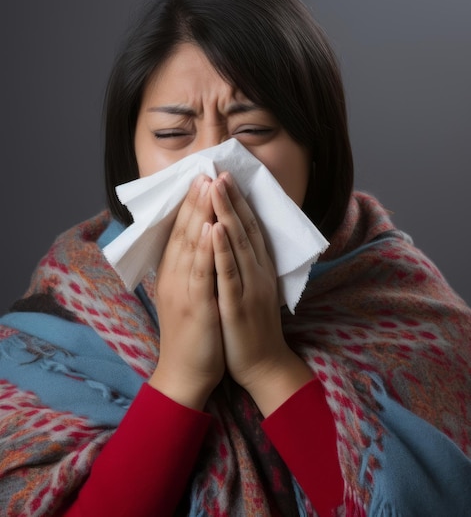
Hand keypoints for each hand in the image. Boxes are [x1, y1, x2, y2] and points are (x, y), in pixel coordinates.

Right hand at [149, 175, 224, 410]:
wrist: (185, 373)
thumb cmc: (192, 333)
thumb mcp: (187, 294)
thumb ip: (189, 269)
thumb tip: (198, 243)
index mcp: (174, 272)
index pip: (181, 231)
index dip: (191, 204)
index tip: (201, 178)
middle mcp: (174, 276)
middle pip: (184, 231)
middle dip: (196, 199)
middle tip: (204, 170)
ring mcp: (183, 290)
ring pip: (190, 245)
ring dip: (199, 213)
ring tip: (207, 186)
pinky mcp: (196, 305)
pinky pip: (200, 272)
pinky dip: (205, 248)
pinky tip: (210, 227)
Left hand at [210, 173, 312, 415]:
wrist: (264, 365)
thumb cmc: (252, 327)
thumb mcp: (252, 289)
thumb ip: (244, 264)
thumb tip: (231, 240)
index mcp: (259, 268)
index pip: (248, 228)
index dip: (237, 202)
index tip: (224, 178)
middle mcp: (258, 272)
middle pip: (244, 228)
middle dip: (231, 199)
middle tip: (219, 171)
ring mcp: (250, 287)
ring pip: (238, 244)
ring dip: (227, 213)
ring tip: (215, 186)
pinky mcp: (238, 304)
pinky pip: (229, 273)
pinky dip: (222, 249)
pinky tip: (215, 228)